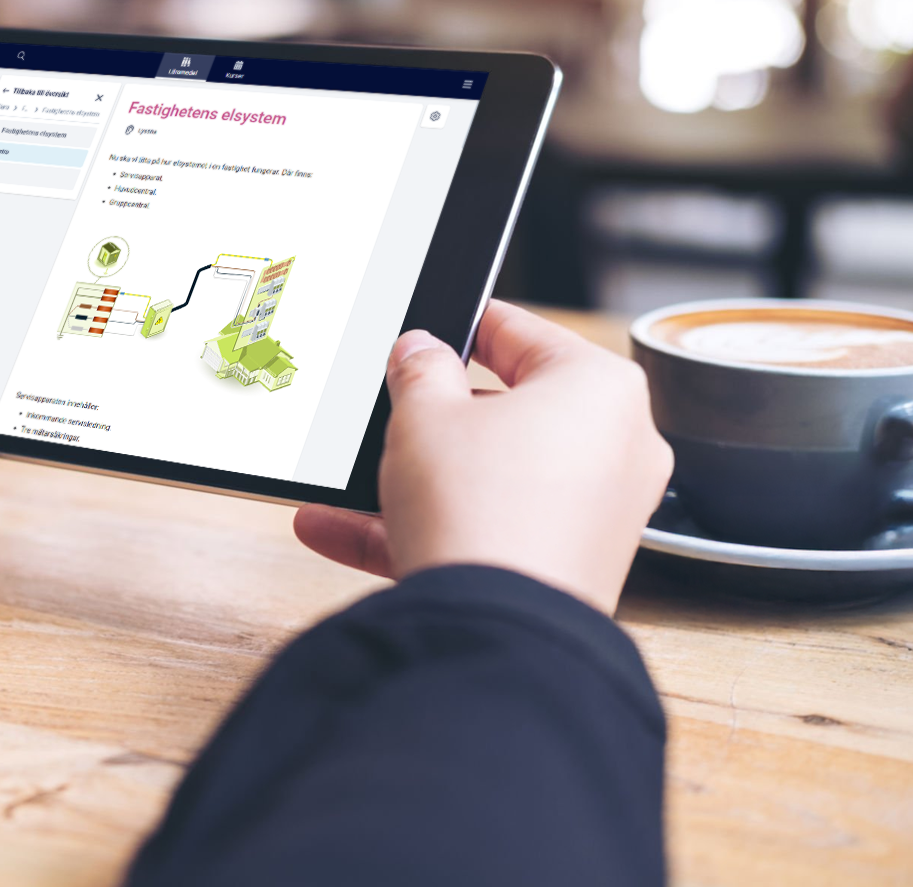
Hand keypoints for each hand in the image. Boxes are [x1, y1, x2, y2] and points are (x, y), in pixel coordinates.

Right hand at [294, 301, 671, 613]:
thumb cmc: (481, 510)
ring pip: (490, 478)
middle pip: (508, 412)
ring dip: (414, 479)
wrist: (496, 632)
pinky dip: (424, 526)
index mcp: (599, 387)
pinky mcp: (567, 567)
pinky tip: (341, 530)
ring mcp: (596, 515)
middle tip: (387, 407)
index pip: (522, 333)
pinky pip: (488, 530)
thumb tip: (420, 351)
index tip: (431, 329)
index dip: (463, 325)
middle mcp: (616, 447)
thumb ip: (419, 369)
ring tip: (346, 482)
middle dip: (436, 416)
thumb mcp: (423, 415)